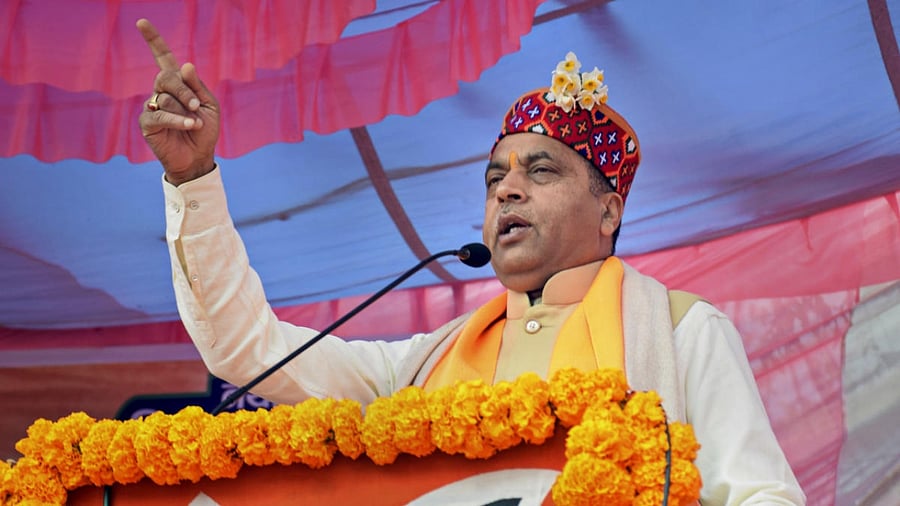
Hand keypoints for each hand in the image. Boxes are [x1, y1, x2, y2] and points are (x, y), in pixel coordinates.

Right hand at [136, 18, 219, 184]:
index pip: (162, 57)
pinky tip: (189, 126)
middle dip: (184, 90)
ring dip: (184, 111)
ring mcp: (152, 106)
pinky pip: (159, 114)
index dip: (153, 40)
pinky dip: (177, 120)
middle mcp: (161, 91)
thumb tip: (185, 65)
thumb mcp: (209, 105)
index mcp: (177, 84)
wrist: (199, 157)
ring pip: (165, 97)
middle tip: (196, 105)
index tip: (141, 22)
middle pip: (165, 76)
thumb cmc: (205, 130)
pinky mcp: (147, 123)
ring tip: (195, 124)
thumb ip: (197, 86)